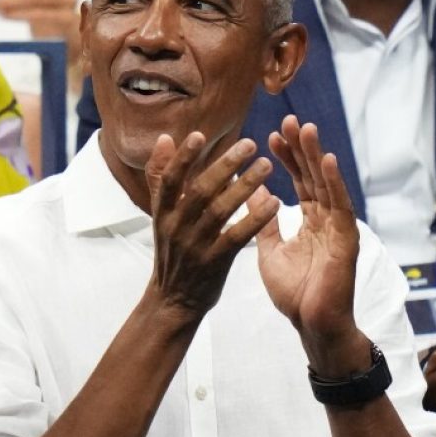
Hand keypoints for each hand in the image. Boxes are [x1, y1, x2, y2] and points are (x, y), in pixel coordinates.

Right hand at [145, 131, 276, 321]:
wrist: (174, 301)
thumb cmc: (172, 251)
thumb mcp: (161, 215)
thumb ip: (161, 178)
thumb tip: (165, 138)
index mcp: (162, 212)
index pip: (169, 180)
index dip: (183, 157)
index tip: (201, 135)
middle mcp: (175, 227)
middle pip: (200, 191)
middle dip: (225, 165)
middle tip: (250, 145)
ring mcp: (195, 246)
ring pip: (220, 211)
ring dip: (245, 187)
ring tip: (267, 167)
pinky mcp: (214, 263)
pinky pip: (237, 237)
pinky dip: (255, 219)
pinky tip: (274, 203)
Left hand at [253, 116, 362, 368]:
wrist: (312, 324)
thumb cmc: (295, 294)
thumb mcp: (271, 252)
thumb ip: (265, 222)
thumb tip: (256, 192)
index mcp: (310, 222)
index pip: (300, 182)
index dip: (288, 159)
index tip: (272, 136)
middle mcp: (327, 220)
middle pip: (314, 176)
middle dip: (303, 148)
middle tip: (291, 120)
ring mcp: (338, 228)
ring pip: (328, 185)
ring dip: (318, 156)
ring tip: (308, 129)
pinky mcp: (346, 240)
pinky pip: (341, 206)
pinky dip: (334, 183)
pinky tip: (326, 162)